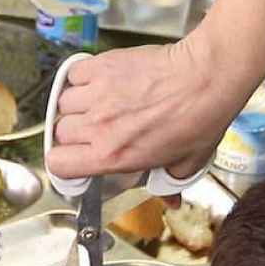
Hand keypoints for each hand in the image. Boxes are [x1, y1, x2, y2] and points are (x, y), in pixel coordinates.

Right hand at [47, 37, 244, 182]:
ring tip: (98, 104)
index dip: (62, 162)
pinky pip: (74, 74)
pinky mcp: (103, 66)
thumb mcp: (185, 164)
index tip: (72, 158)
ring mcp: (98, 94)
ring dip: (77, 105)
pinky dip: (81, 78)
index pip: (58, 164)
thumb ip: (169, 184)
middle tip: (95, 129)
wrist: (206, 78)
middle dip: (74, 133)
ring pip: (64, 102)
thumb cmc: (199, 118)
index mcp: (112, 156)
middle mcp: (98, 126)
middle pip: (60, 132)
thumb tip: (169, 199)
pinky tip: (98, 82)